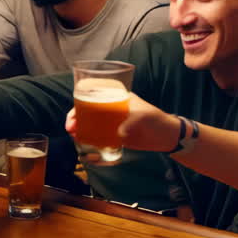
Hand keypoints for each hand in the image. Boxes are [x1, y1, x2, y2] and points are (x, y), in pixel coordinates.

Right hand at [65, 93, 180, 152]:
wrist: (167, 137)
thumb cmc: (156, 120)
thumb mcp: (144, 116)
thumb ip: (132, 122)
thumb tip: (119, 133)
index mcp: (117, 97)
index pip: (94, 95)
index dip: (80, 102)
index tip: (74, 113)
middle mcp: (112, 108)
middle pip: (88, 110)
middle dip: (76, 117)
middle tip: (70, 128)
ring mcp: (113, 123)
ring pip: (91, 124)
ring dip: (80, 128)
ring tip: (73, 136)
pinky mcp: (115, 136)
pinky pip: (98, 136)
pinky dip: (89, 139)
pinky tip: (83, 143)